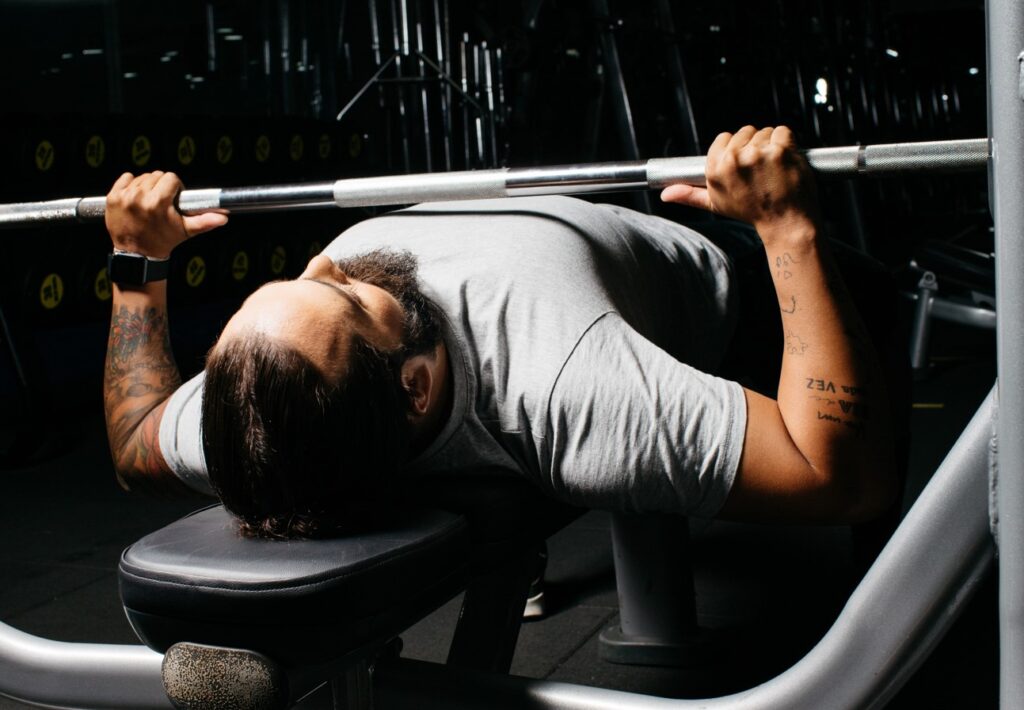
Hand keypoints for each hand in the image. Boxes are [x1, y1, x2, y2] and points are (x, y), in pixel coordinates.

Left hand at [105, 171, 227, 257]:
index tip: (173, 198)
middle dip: (161, 187)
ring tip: (148, 203)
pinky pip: (126, 178)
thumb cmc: (163, 241)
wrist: (137, 254)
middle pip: (156, 175)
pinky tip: (135, 198)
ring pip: (142, 177)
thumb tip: (224, 217)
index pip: (170, 178)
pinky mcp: (113, 197)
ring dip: (147, 186)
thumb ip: (205, 221)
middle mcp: (139, 197)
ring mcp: (124, 196)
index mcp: (158, 202)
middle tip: (161, 202)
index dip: (175, 187)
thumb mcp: (185, 231)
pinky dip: (131, 184)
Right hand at [660, 126, 819, 238]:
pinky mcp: (781, 150)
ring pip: (764, 132)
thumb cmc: (752, 212)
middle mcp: (733, 160)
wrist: (785, 222)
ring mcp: (758, 154)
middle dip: (754, 146)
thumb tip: (665, 194)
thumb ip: (690, 195)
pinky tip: (786, 162)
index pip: (723, 138)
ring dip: (771, 145)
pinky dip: (787, 143)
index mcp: (715, 170)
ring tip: (773, 169)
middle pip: (744, 132)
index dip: (736, 149)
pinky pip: (782, 131)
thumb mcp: (716, 204)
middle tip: (761, 170)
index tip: (745, 164)